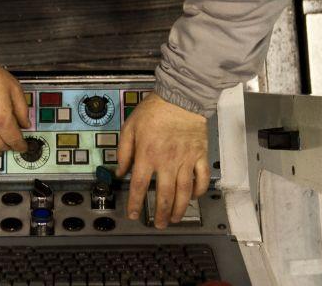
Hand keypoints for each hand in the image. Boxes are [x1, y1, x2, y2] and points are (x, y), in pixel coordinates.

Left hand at [115, 93, 209, 227]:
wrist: (180, 97)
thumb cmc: (153, 111)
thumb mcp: (129, 127)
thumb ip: (123, 151)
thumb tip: (120, 172)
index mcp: (147, 155)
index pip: (140, 186)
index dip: (136, 203)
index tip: (133, 214)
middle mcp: (167, 161)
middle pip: (165, 195)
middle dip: (161, 213)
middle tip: (159, 224)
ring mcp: (186, 160)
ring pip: (184, 192)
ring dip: (180, 208)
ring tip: (175, 218)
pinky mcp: (200, 156)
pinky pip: (202, 178)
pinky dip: (199, 191)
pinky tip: (194, 197)